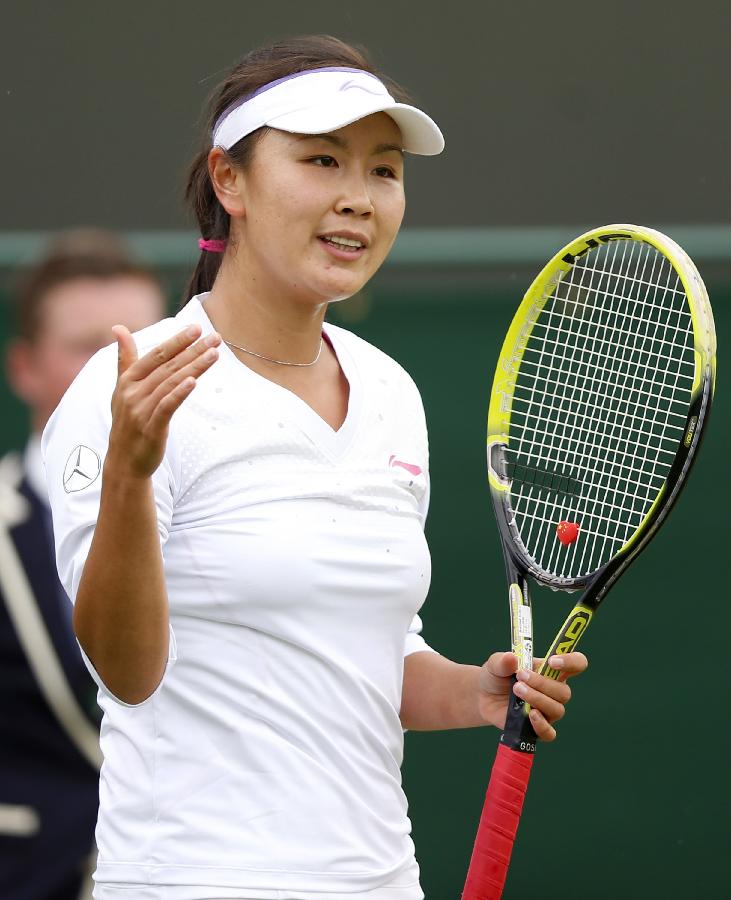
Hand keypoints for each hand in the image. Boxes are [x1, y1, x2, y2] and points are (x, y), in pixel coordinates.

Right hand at [106, 324, 220, 478]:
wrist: (123, 461)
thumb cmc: (127, 421)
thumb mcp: (122, 388)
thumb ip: (125, 358)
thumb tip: (118, 327)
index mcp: (128, 380)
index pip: (156, 355)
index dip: (177, 341)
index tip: (196, 328)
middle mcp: (133, 392)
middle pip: (168, 366)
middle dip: (192, 350)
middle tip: (215, 337)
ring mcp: (141, 410)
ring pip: (171, 383)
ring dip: (194, 367)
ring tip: (214, 354)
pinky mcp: (151, 427)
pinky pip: (167, 406)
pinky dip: (179, 393)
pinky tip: (194, 381)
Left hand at [477, 651, 587, 741]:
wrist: (482, 696)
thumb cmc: (496, 676)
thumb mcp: (495, 664)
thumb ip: (502, 660)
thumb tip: (511, 658)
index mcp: (551, 671)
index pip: (576, 664)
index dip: (571, 661)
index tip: (552, 661)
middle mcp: (554, 691)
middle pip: (564, 691)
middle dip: (542, 684)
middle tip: (520, 676)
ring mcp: (547, 711)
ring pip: (557, 709)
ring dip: (537, 699)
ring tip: (516, 690)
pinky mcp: (537, 728)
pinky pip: (549, 733)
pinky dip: (542, 725)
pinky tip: (530, 715)